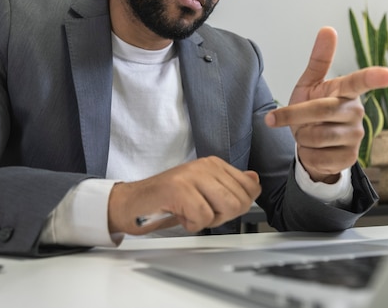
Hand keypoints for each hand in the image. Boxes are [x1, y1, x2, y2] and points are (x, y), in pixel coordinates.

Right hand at [107, 156, 260, 234]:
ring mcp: (192, 175)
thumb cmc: (168, 200)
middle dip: (223, 216)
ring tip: (191, 212)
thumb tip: (254, 180)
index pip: (249, 188)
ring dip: (209, 220)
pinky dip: (192, 224)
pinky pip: (204, 217)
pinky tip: (179, 215)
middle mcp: (205, 165)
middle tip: (200, 212)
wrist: (133, 204)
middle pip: (240, 201)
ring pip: (227, 207)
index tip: (215, 206)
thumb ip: (230, 186)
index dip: (236, 207)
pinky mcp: (180, 189)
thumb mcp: (204, 191)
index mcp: (213, 164)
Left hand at [265, 27, 387, 182]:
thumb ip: (319, 60)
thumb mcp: (309, 84)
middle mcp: (355, 112)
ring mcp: (356, 136)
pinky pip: (318, 156)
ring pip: (317, 136)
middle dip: (294, 115)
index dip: (373, 78)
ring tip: (304, 133)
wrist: (310, 144)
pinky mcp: (349, 157)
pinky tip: (312, 149)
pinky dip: (306, 153)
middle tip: (277, 118)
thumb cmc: (311, 109)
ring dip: (301, 136)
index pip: (360, 82)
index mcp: (346, 91)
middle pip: (322, 110)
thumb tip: (327, 29)